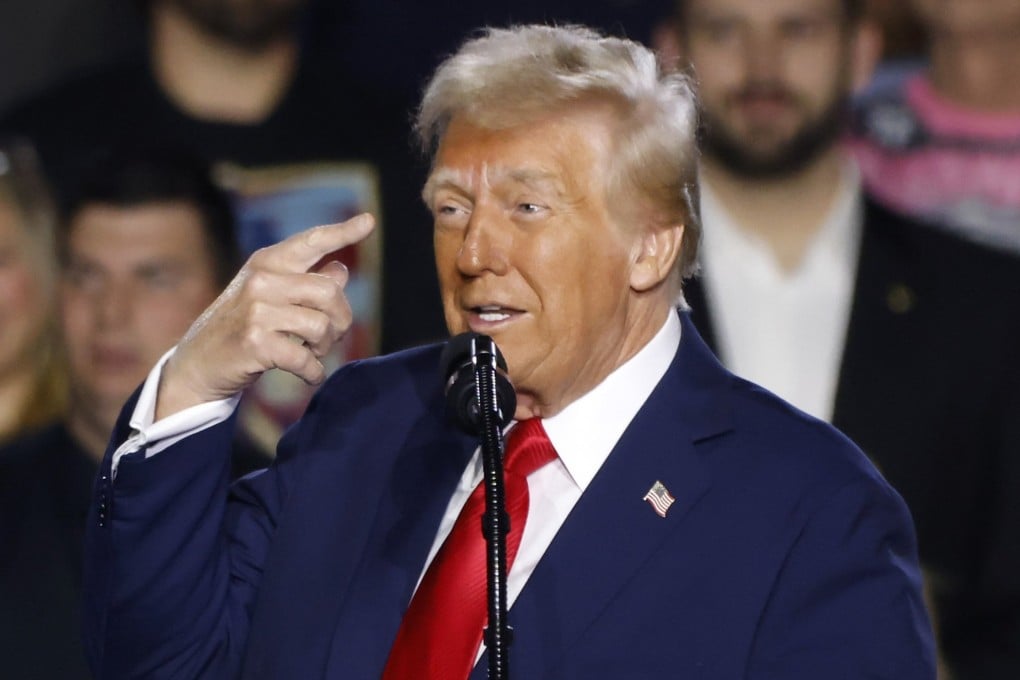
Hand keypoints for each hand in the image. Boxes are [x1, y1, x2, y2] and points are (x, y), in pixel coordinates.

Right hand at [155, 214, 375, 419]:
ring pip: (321, 326)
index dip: (342, 232)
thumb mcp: (270, 298)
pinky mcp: (255, 342)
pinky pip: (305, 358)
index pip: (311, 241)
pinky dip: (313, 372)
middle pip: (330, 292)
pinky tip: (309, 375)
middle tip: (330, 338)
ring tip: (313, 354)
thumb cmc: (240, 328)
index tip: (368, 221)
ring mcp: (256, 310)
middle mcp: (262, 280)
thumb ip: (305, 283)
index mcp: (267, 262)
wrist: (196, 364)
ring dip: (325, 348)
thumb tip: (341, 270)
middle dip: (341, 320)